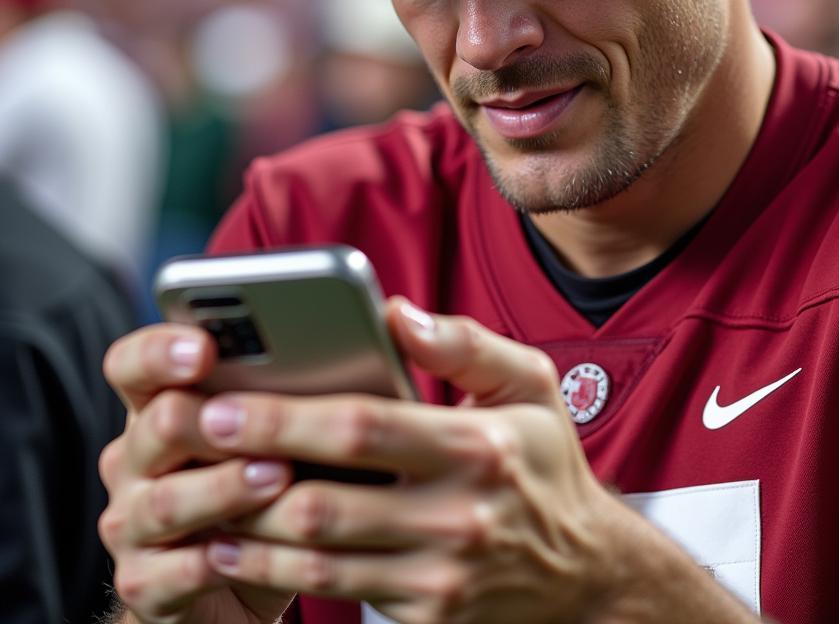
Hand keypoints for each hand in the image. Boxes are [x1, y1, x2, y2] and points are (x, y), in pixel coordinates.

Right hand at [99, 324, 297, 623]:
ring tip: (280, 477)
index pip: (133, 363)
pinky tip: (259, 551)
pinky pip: (176, 571)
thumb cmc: (269, 485)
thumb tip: (371, 332)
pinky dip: (219, 561)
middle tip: (266, 422)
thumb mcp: (277, 429)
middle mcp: (135, 460)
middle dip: (215, 421)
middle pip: (159, 425)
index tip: (204, 348)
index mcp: (158, 405)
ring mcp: (133, 523)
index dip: (160, 351)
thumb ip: (292, 386)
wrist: (237, 586)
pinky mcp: (144, 584)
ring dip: (227, 488)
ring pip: (168, 500)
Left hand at [197, 299, 628, 623]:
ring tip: (196, 496)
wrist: (582, 568)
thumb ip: (465, 342)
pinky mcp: (424, 614)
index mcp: (478, 445)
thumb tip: (394, 312)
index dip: (285, 419)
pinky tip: (239, 544)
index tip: (224, 402)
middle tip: (188, 445)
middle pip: (324, 501)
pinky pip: (333, 594)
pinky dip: (276, 570)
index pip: (363, 429)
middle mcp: (456, 516)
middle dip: (244, 474)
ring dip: (245, 530)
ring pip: (316, 558)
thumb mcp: (529, 384)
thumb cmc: (544, 461)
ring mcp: (439, 575)